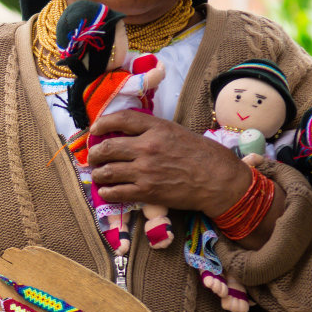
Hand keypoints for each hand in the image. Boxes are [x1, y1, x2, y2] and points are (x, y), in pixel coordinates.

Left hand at [88, 109, 251, 218]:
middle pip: (107, 147)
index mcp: (156, 128)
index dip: (103, 123)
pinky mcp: (147, 192)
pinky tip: (105, 191)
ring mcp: (145, 170)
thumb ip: (154, 132)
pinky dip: (106, 192)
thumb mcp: (178, 132)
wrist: (218, 179)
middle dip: (95, 154)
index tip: (95, 129)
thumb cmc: (203, 155)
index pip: (121, 119)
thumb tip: (131, 135)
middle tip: (93, 157)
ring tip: (97, 175)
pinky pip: (117, 192)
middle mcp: (147, 147)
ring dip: (98, 174)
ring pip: (108, 171)